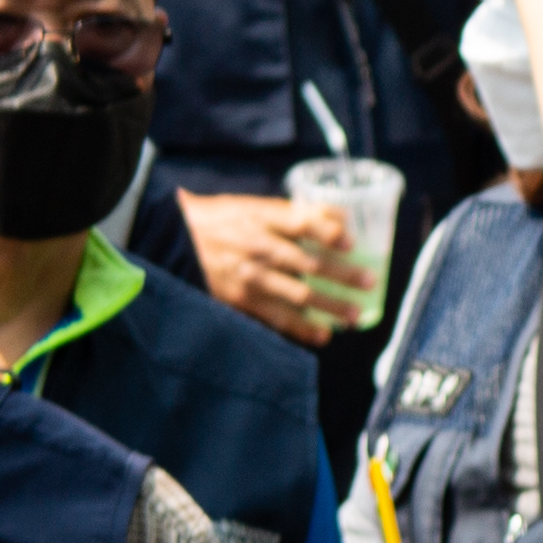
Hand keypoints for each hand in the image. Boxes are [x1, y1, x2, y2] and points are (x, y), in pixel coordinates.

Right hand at [181, 189, 381, 344]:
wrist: (173, 240)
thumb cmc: (223, 221)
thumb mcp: (254, 206)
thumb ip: (297, 213)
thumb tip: (343, 217)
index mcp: (261, 219)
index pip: (301, 224)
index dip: (328, 233)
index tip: (352, 243)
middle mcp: (257, 248)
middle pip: (308, 263)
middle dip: (343, 275)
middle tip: (370, 282)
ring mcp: (250, 277)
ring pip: (298, 296)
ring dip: (330, 307)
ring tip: (354, 317)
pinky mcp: (242, 301)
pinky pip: (277, 318)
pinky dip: (301, 329)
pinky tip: (322, 335)